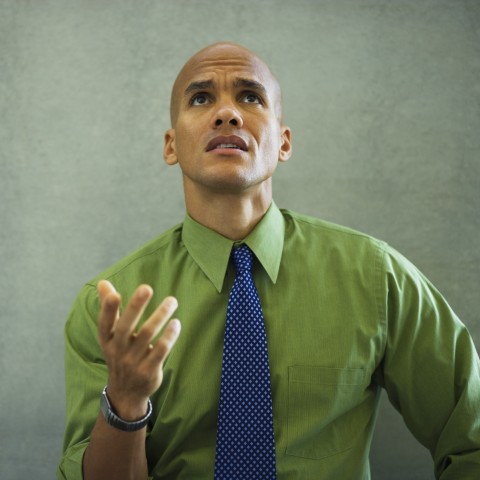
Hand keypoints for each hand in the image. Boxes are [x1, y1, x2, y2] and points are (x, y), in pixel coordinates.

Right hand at [97, 280, 180, 419]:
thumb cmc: (120, 354)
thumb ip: (109, 308)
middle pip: (125, 326)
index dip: (108, 309)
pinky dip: (168, 336)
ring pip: (147, 334)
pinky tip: (176, 323)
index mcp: (107, 340)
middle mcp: (118, 350)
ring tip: (172, 301)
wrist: (125, 393)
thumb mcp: (111, 335)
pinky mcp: (148, 370)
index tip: (114, 294)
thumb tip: (102, 282)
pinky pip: (160, 350)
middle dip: (135, 306)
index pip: (104, 323)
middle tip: (146, 287)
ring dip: (160, 315)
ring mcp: (133, 362)